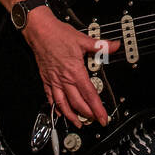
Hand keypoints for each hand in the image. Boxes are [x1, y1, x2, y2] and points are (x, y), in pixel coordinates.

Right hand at [22, 6, 119, 127]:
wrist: (40, 31)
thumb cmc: (59, 35)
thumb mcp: (83, 39)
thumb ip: (100, 46)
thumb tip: (114, 46)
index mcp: (75, 71)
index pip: (89, 94)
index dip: (97, 108)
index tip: (103, 117)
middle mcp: (64, 79)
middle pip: (77, 103)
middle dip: (87, 114)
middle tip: (94, 120)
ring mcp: (54, 81)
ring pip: (63, 104)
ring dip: (71, 116)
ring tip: (78, 123)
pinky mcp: (46, 79)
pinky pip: (51, 97)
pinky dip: (56, 107)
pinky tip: (60, 112)